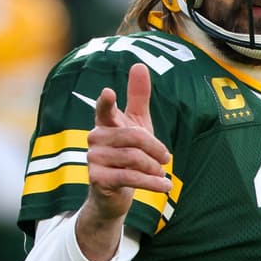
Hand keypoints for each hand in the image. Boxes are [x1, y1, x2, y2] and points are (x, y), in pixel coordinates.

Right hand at [77, 63, 170, 260]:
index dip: (107, 101)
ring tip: (162, 174)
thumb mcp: (136, 125)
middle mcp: (95, 138)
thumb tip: (139, 65)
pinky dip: (152, 183)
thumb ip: (138, 97)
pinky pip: (130, 177)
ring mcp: (93, 159)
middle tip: (166, 159)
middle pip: (134, 137)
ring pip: (134, 158)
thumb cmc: (126, 154)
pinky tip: (164, 186)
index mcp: (105, 123)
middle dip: (155, 148)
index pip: (105, 109)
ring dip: (154, 168)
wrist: (113, 195)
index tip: (109, 92)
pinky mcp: (97, 179)